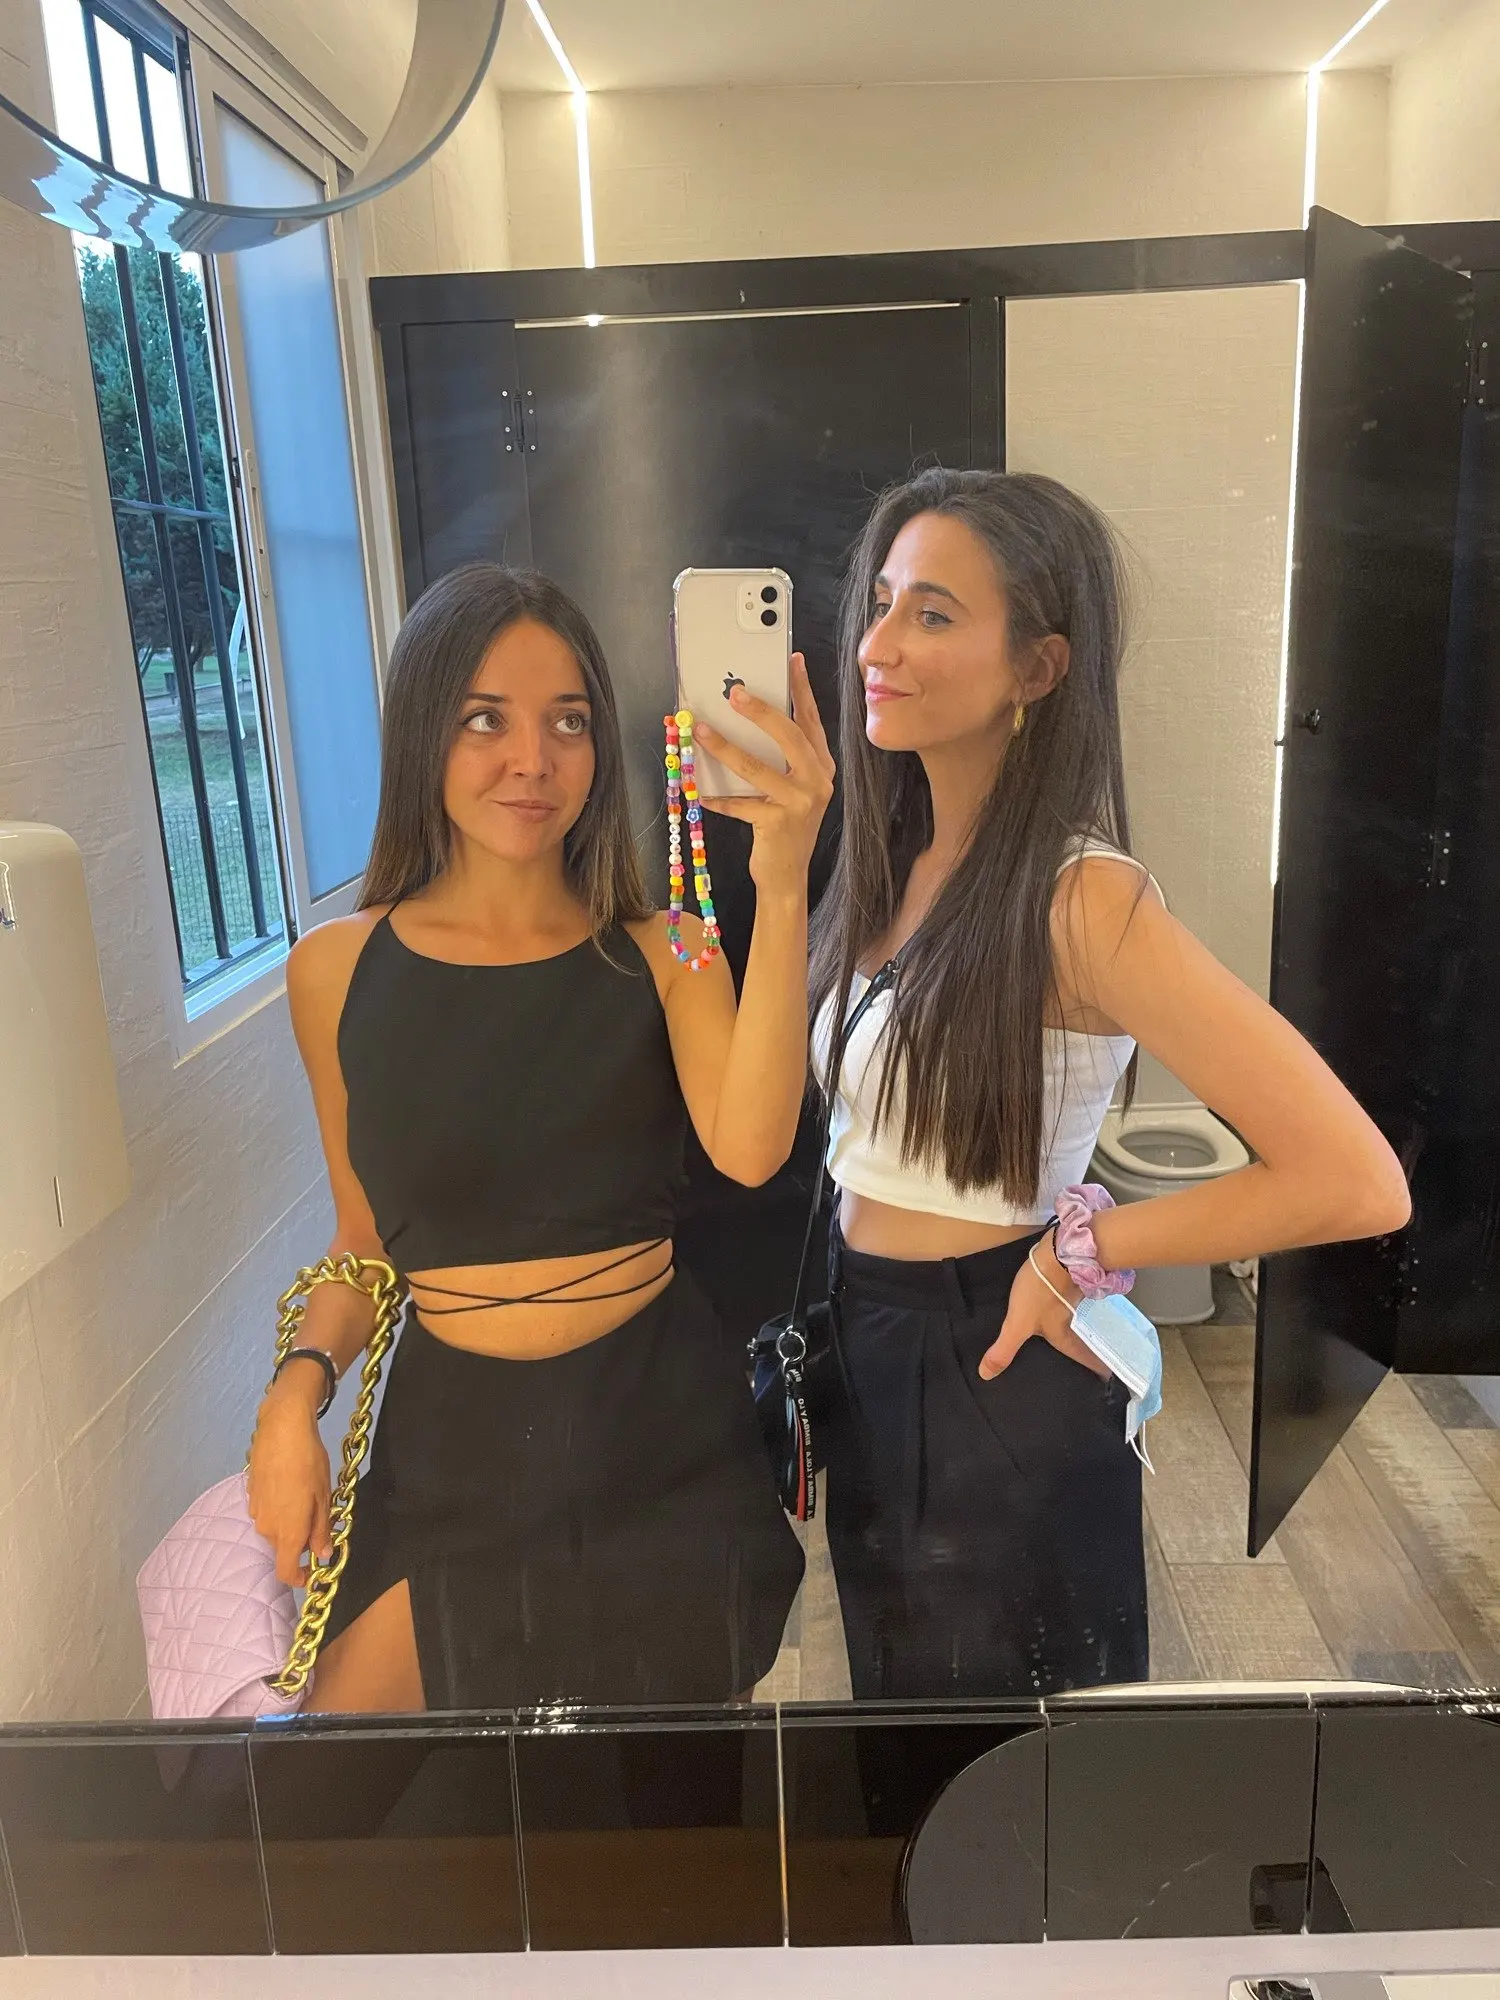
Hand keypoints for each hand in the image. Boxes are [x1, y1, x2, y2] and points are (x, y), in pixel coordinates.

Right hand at [247, 1375, 333, 1587]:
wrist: (281, 1429)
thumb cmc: (308, 1463)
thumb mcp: (324, 1497)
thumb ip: (322, 1530)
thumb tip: (322, 1555)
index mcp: (287, 1532)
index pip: (285, 1571)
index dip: (299, 1578)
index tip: (312, 1572)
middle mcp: (266, 1527)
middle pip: (283, 1546)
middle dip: (300, 1539)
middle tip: (320, 1517)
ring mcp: (255, 1510)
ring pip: (275, 1526)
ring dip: (290, 1519)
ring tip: (306, 1494)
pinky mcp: (250, 1493)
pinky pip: (267, 1510)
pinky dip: (279, 1505)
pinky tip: (290, 1483)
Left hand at [694, 654, 834, 895]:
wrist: (787, 876)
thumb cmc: (784, 827)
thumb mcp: (790, 788)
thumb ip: (779, 758)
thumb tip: (746, 718)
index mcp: (821, 767)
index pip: (810, 721)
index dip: (802, 690)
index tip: (792, 661)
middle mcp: (817, 781)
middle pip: (789, 736)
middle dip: (761, 711)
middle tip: (735, 693)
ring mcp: (800, 803)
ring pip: (757, 767)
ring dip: (724, 747)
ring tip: (700, 730)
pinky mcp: (778, 824)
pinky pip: (740, 803)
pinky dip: (717, 797)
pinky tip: (698, 791)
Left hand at [978, 1233, 1111, 1382]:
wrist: (1060, 1251)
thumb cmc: (1042, 1291)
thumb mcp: (1018, 1323)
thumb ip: (1004, 1348)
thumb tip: (986, 1375)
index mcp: (1065, 1337)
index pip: (1086, 1361)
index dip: (1095, 1373)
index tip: (1104, 1382)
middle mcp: (1077, 1323)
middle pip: (1085, 1343)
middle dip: (1087, 1354)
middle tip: (1089, 1364)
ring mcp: (1076, 1302)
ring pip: (1078, 1323)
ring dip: (1078, 1331)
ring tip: (1071, 1338)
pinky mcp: (1071, 1284)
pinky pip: (1071, 1303)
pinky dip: (1068, 1309)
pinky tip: (1059, 1307)